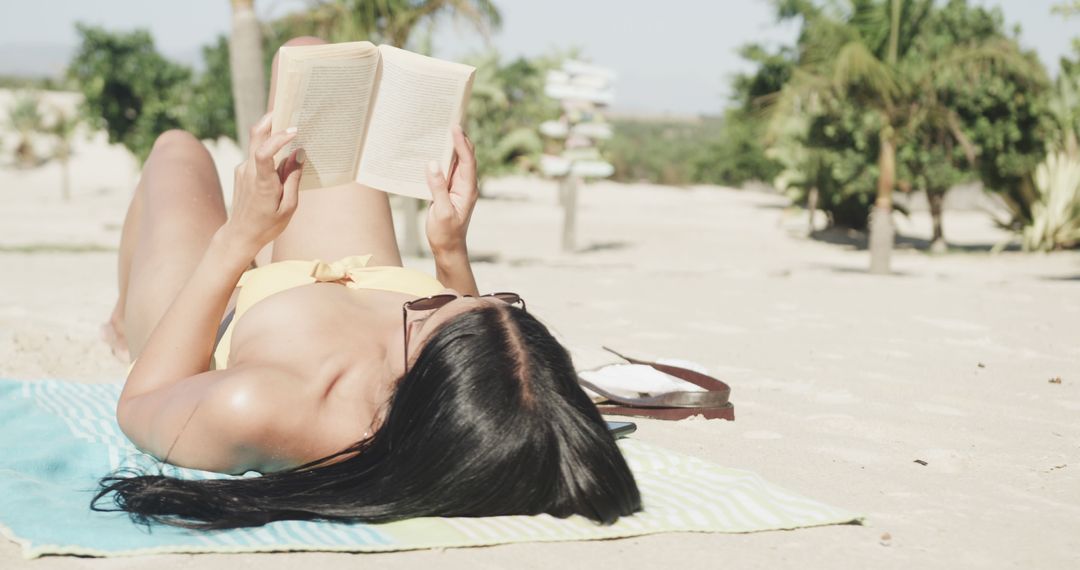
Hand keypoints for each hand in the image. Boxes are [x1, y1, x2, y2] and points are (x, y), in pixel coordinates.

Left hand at [224, 113, 304, 253]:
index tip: (295, 131)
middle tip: (286, 108)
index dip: (279, 138)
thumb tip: (298, 154)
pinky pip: (257, 155)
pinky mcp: (242, 171)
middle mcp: (249, 171)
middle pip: (255, 136)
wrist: (240, 235)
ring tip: (290, 129)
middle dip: (270, 119)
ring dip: (272, 134)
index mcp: (262, 182)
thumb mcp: (289, 206)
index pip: (264, 152)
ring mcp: (243, 169)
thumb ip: (293, 178)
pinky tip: (282, 154)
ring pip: (257, 143)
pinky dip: (270, 149)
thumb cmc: (268, 224)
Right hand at [425, 125, 477, 254]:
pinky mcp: (449, 190)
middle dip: (459, 138)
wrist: (448, 248)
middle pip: (465, 156)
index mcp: (468, 189)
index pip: (467, 160)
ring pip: (456, 161)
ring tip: (441, 127)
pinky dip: (442, 158)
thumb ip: (438, 188)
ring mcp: (458, 187)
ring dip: (450, 146)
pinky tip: (432, 150)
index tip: (454, 126)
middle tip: (450, 118)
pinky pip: (447, 170)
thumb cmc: (446, 233)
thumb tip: (433, 164)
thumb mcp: (441, 211)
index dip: (462, 142)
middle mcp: (466, 185)